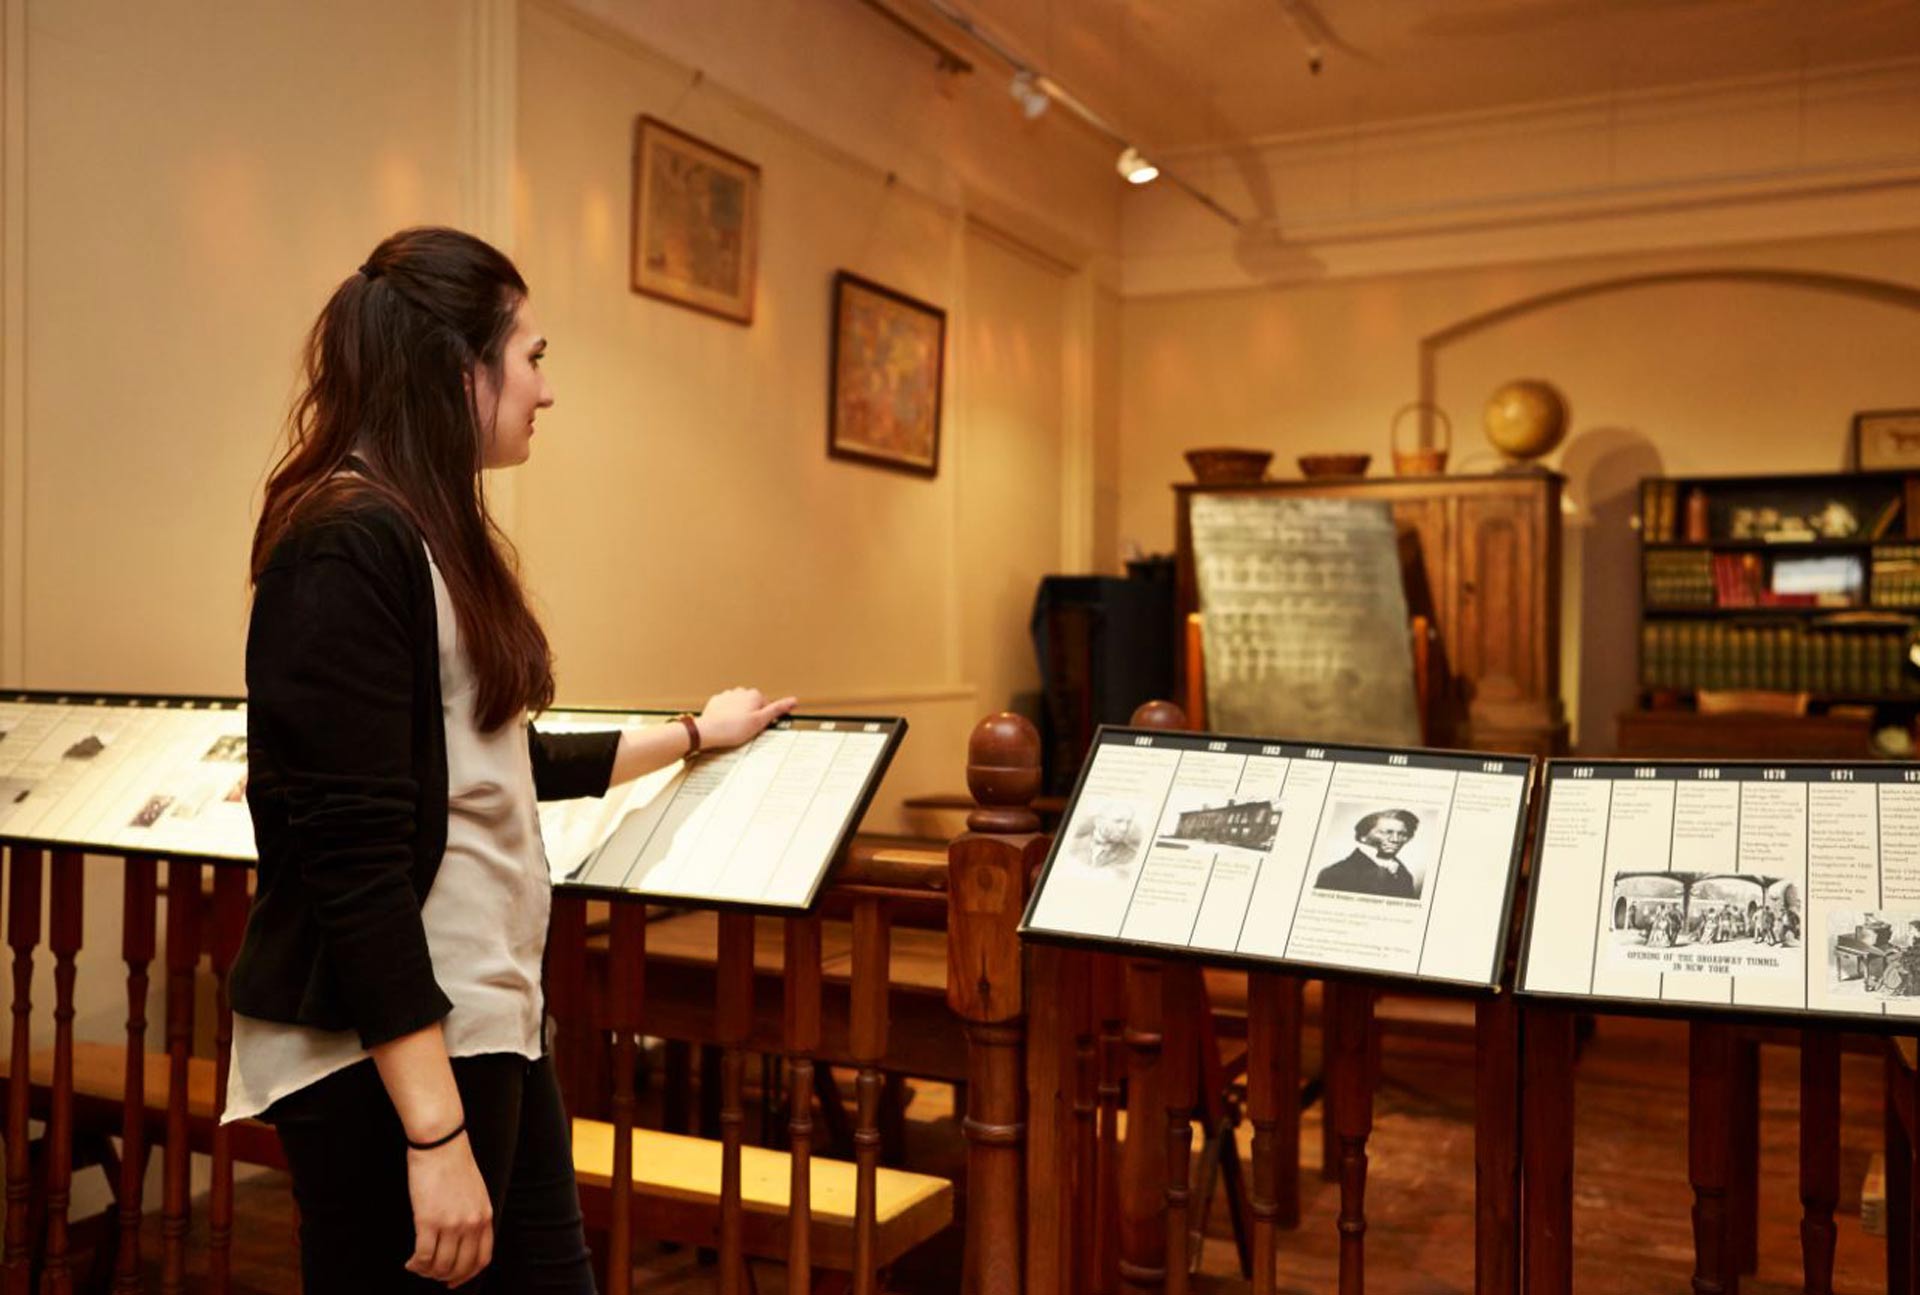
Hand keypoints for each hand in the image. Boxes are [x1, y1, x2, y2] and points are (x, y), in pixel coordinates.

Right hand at [404, 1133, 493, 1286]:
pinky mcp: (429, 1221)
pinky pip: (423, 1256)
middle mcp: (471, 1224)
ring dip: (427, 1272)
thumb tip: (464, 1238)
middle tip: (432, 1275)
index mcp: (485, 1216)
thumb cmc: (454, 1163)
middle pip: (461, 1267)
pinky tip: (410, 1262)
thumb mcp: (476, 1192)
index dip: (467, 1275)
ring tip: (418, 1266)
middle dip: (445, 1277)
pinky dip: (416, 1265)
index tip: (455, 1281)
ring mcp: (451, 1224)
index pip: (482, 1259)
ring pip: (440, 1266)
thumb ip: (474, 1215)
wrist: (441, 1143)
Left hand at [695, 687, 797, 750]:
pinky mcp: (717, 701)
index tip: (759, 726)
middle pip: (753, 704)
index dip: (764, 718)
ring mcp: (727, 695)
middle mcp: (741, 691)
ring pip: (739, 705)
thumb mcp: (760, 721)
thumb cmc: (733, 728)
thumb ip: (777, 709)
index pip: (767, 706)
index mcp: (754, 695)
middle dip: (752, 715)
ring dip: (739, 714)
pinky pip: (726, 707)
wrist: (709, 731)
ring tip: (735, 728)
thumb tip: (793, 701)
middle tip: (747, 728)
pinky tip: (726, 723)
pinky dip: (727, 714)